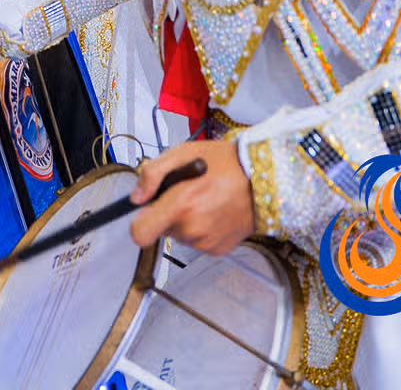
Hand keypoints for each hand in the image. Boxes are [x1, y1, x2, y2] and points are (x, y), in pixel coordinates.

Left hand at [128, 138, 255, 253]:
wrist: (264, 179)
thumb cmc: (226, 163)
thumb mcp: (183, 152)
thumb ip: (152, 173)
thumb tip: (136, 196)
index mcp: (181, 205)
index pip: (140, 233)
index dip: (138, 221)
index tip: (146, 210)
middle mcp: (192, 229)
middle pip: (161, 230)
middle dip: (167, 212)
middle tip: (186, 193)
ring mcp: (206, 242)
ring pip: (179, 235)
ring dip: (185, 220)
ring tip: (204, 199)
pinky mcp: (218, 249)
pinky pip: (197, 241)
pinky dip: (201, 227)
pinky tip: (215, 210)